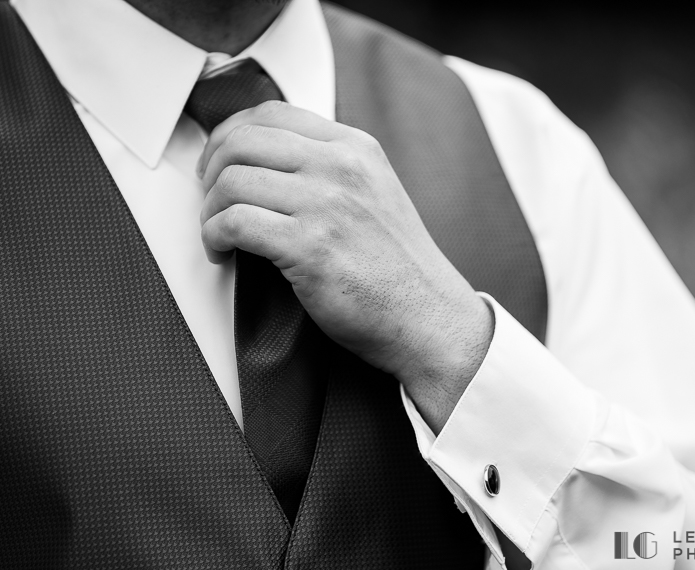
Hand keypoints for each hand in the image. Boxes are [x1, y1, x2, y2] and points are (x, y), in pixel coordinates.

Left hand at [197, 101, 492, 431]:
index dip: (230, 134)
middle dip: (210, 169)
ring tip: (217, 232)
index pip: (272, 114)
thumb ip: (330, 169)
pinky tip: (222, 251)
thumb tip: (268, 161)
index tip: (220, 161)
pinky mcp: (310, 248)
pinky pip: (234, 223)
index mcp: (356, 148)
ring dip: (210, 209)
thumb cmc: (398, 268)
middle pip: (243, 141)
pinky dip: (213, 236)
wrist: (429, 318)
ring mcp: (327, 205)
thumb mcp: (374, 193)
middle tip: (210, 198)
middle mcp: (341, 167)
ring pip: (232, 181)